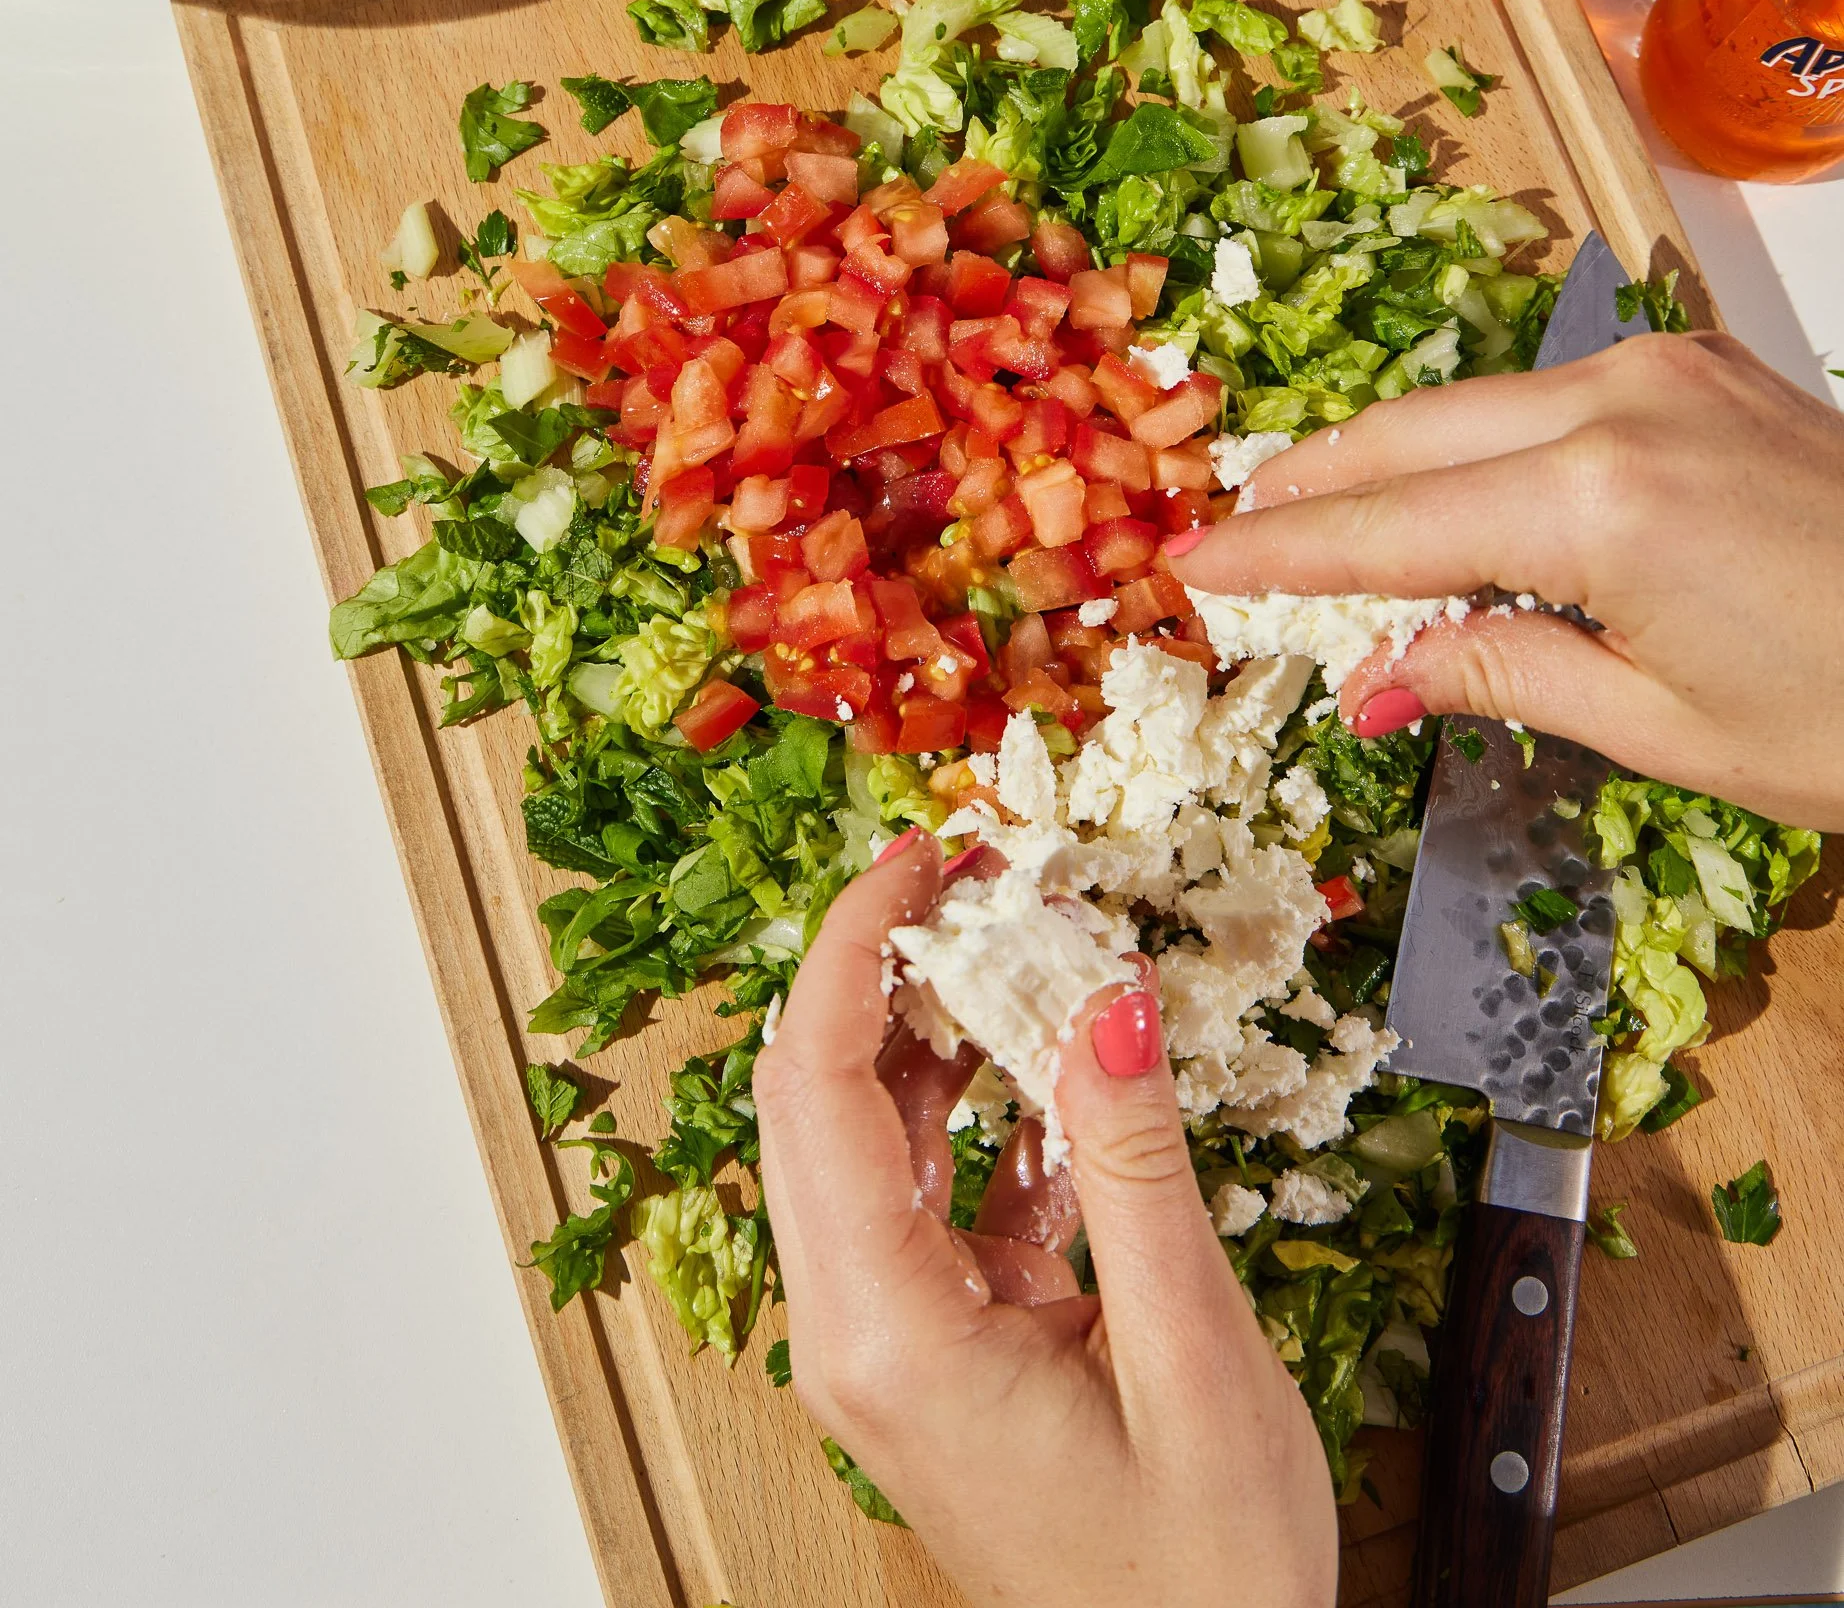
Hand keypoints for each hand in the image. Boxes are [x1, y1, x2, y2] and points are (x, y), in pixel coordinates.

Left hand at [753, 829, 1336, 1607]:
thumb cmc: (1199, 1579)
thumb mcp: (1189, 1352)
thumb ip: (1136, 1162)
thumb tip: (1107, 995)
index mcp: (888, 1335)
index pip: (814, 1088)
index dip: (849, 948)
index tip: (914, 858)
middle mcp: (859, 1332)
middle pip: (824, 1097)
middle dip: (891, 966)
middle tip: (974, 872)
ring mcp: (893, 1339)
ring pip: (880, 1136)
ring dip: (946, 1031)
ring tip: (1027, 942)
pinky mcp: (940, 1343)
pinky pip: (940, 1192)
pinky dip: (994, 1114)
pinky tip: (1067, 1067)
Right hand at [1177, 333, 1843, 827]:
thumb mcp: (1663, 726)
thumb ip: (1500, 671)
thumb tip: (1380, 678)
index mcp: (1597, 499)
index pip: (1384, 528)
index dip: (1278, 555)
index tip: (1189, 566)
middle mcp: (1619, 399)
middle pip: (1406, 437)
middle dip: (1309, 489)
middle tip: (1229, 536)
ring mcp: (1667, 368)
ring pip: (1470, 406)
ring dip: (1388, 465)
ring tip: (1316, 526)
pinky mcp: (1703, 368)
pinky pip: (1546, 398)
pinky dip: (1476, 449)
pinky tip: (1447, 500)